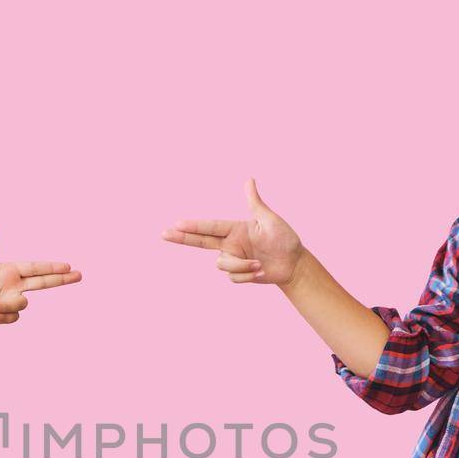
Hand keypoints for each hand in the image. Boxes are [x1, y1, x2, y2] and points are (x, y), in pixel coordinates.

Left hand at [0, 230, 81, 330]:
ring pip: (23, 304)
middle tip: (80, 275)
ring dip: (7, 306)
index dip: (51, 267)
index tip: (68, 265)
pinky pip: (12, 317)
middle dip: (62, 279)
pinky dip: (0, 315)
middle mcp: (13, 285)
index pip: (35, 267)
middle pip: (43, 282)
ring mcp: (10, 300)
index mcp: (9, 270)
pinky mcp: (4, 315)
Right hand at [161, 178, 307, 288]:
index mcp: (235, 229)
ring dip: (242, 266)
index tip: (177, 224)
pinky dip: (248, 275)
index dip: (193, 226)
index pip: (210, 227)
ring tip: (260, 264)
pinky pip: (233, 277)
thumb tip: (249, 180)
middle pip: (200, 242)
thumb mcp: (270, 219)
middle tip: (164, 234)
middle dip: (182, 238)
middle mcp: (230, 244)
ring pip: (222, 265)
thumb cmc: (285, 238)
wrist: (294, 264)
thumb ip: (255, 202)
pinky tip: (261, 272)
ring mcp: (233, 259)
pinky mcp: (238, 274)